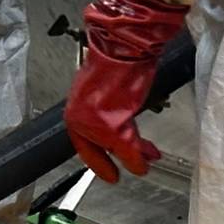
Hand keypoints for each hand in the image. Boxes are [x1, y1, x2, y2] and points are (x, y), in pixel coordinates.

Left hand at [66, 0, 187, 181]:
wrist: (125, 46)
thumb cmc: (118, 58)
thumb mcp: (106, 89)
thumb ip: (108, 110)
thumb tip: (119, 124)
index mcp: (76, 109)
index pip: (83, 142)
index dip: (96, 159)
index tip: (107, 169)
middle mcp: (81, 117)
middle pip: (97, 148)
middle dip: (113, 161)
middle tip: (116, 176)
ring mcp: (96, 121)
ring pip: (114, 148)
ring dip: (132, 158)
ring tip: (145, 164)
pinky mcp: (112, 123)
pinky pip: (126, 146)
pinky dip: (138, 155)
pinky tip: (147, 158)